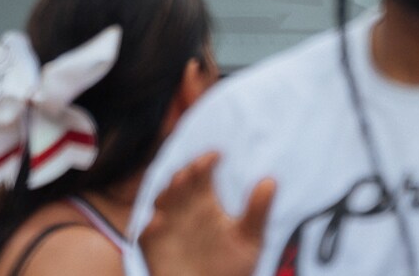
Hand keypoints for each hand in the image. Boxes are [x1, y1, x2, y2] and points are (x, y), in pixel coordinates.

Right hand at [141, 156, 275, 275]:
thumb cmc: (229, 269)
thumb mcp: (249, 242)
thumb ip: (257, 212)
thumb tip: (271, 181)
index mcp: (203, 201)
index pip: (201, 172)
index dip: (205, 161)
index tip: (217, 155)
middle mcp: (183, 207)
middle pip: (179, 181)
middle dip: (184, 173)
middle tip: (193, 171)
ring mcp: (166, 225)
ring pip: (161, 200)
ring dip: (167, 193)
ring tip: (177, 187)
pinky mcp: (152, 245)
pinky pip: (147, 233)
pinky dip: (150, 226)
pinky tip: (159, 223)